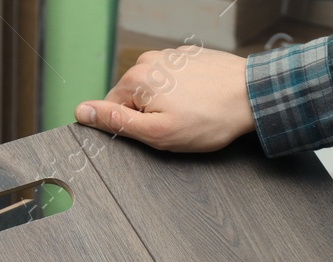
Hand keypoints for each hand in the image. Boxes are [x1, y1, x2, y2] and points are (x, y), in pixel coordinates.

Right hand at [74, 46, 253, 152]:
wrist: (250, 95)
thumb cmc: (208, 119)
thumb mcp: (157, 133)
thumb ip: (116, 122)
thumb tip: (82, 112)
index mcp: (135, 80)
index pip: (112, 110)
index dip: (133, 129)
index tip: (156, 134)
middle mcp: (148, 61)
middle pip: (133, 98)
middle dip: (150, 116)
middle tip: (176, 127)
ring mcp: (169, 56)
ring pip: (154, 90)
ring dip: (167, 104)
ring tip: (192, 114)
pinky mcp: (188, 57)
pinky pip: (173, 81)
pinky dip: (182, 93)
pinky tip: (200, 101)